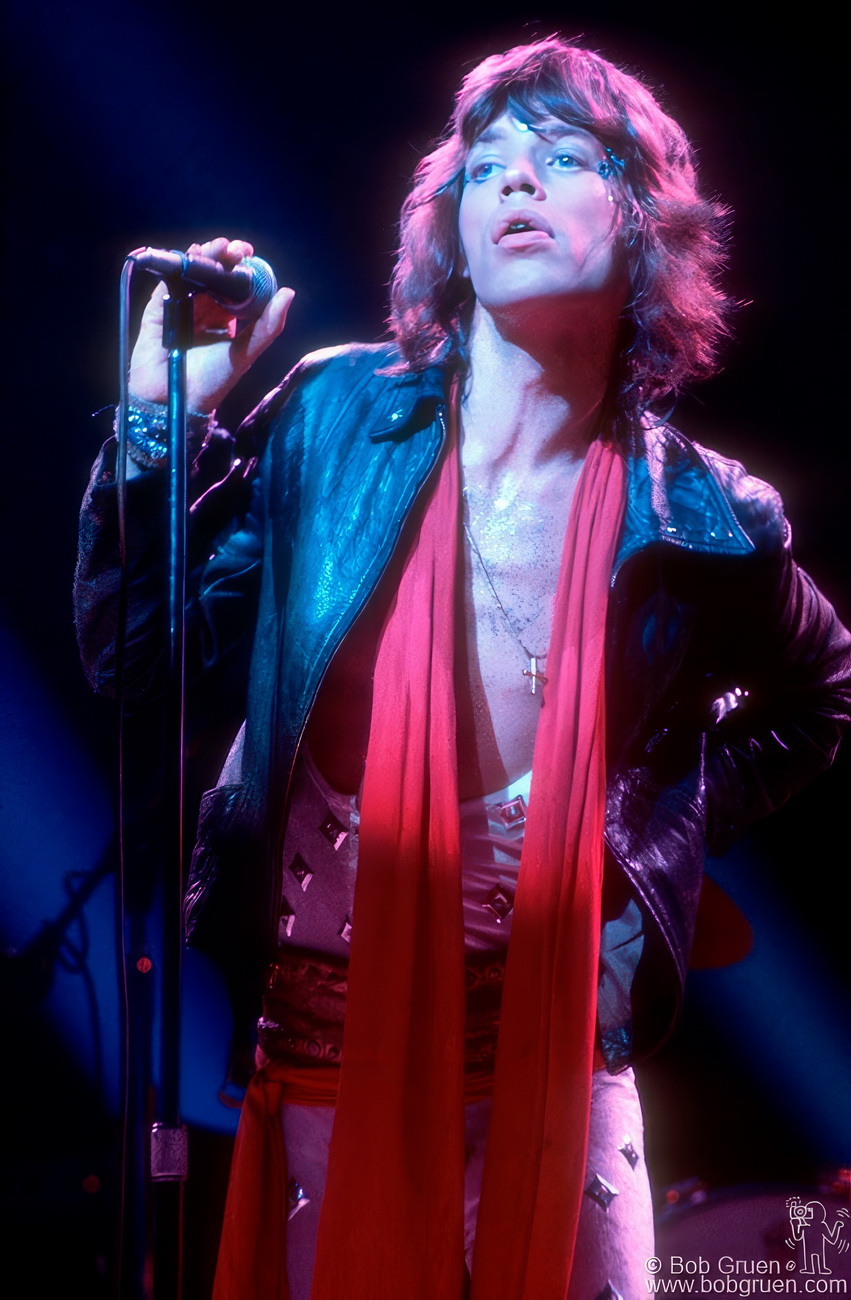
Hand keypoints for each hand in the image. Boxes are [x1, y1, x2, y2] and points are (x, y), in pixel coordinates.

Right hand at [128, 236, 293, 411]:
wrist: (173, 400)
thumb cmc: (212, 382)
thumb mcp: (245, 354)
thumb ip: (267, 326)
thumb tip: (289, 293)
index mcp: (224, 317)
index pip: (233, 283)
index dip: (241, 266)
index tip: (249, 253)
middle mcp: (202, 308)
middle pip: (213, 272)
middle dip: (223, 255)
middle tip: (234, 249)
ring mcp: (180, 306)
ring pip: (192, 272)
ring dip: (204, 255)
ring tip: (217, 248)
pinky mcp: (158, 308)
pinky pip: (168, 281)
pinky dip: (178, 265)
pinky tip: (191, 256)